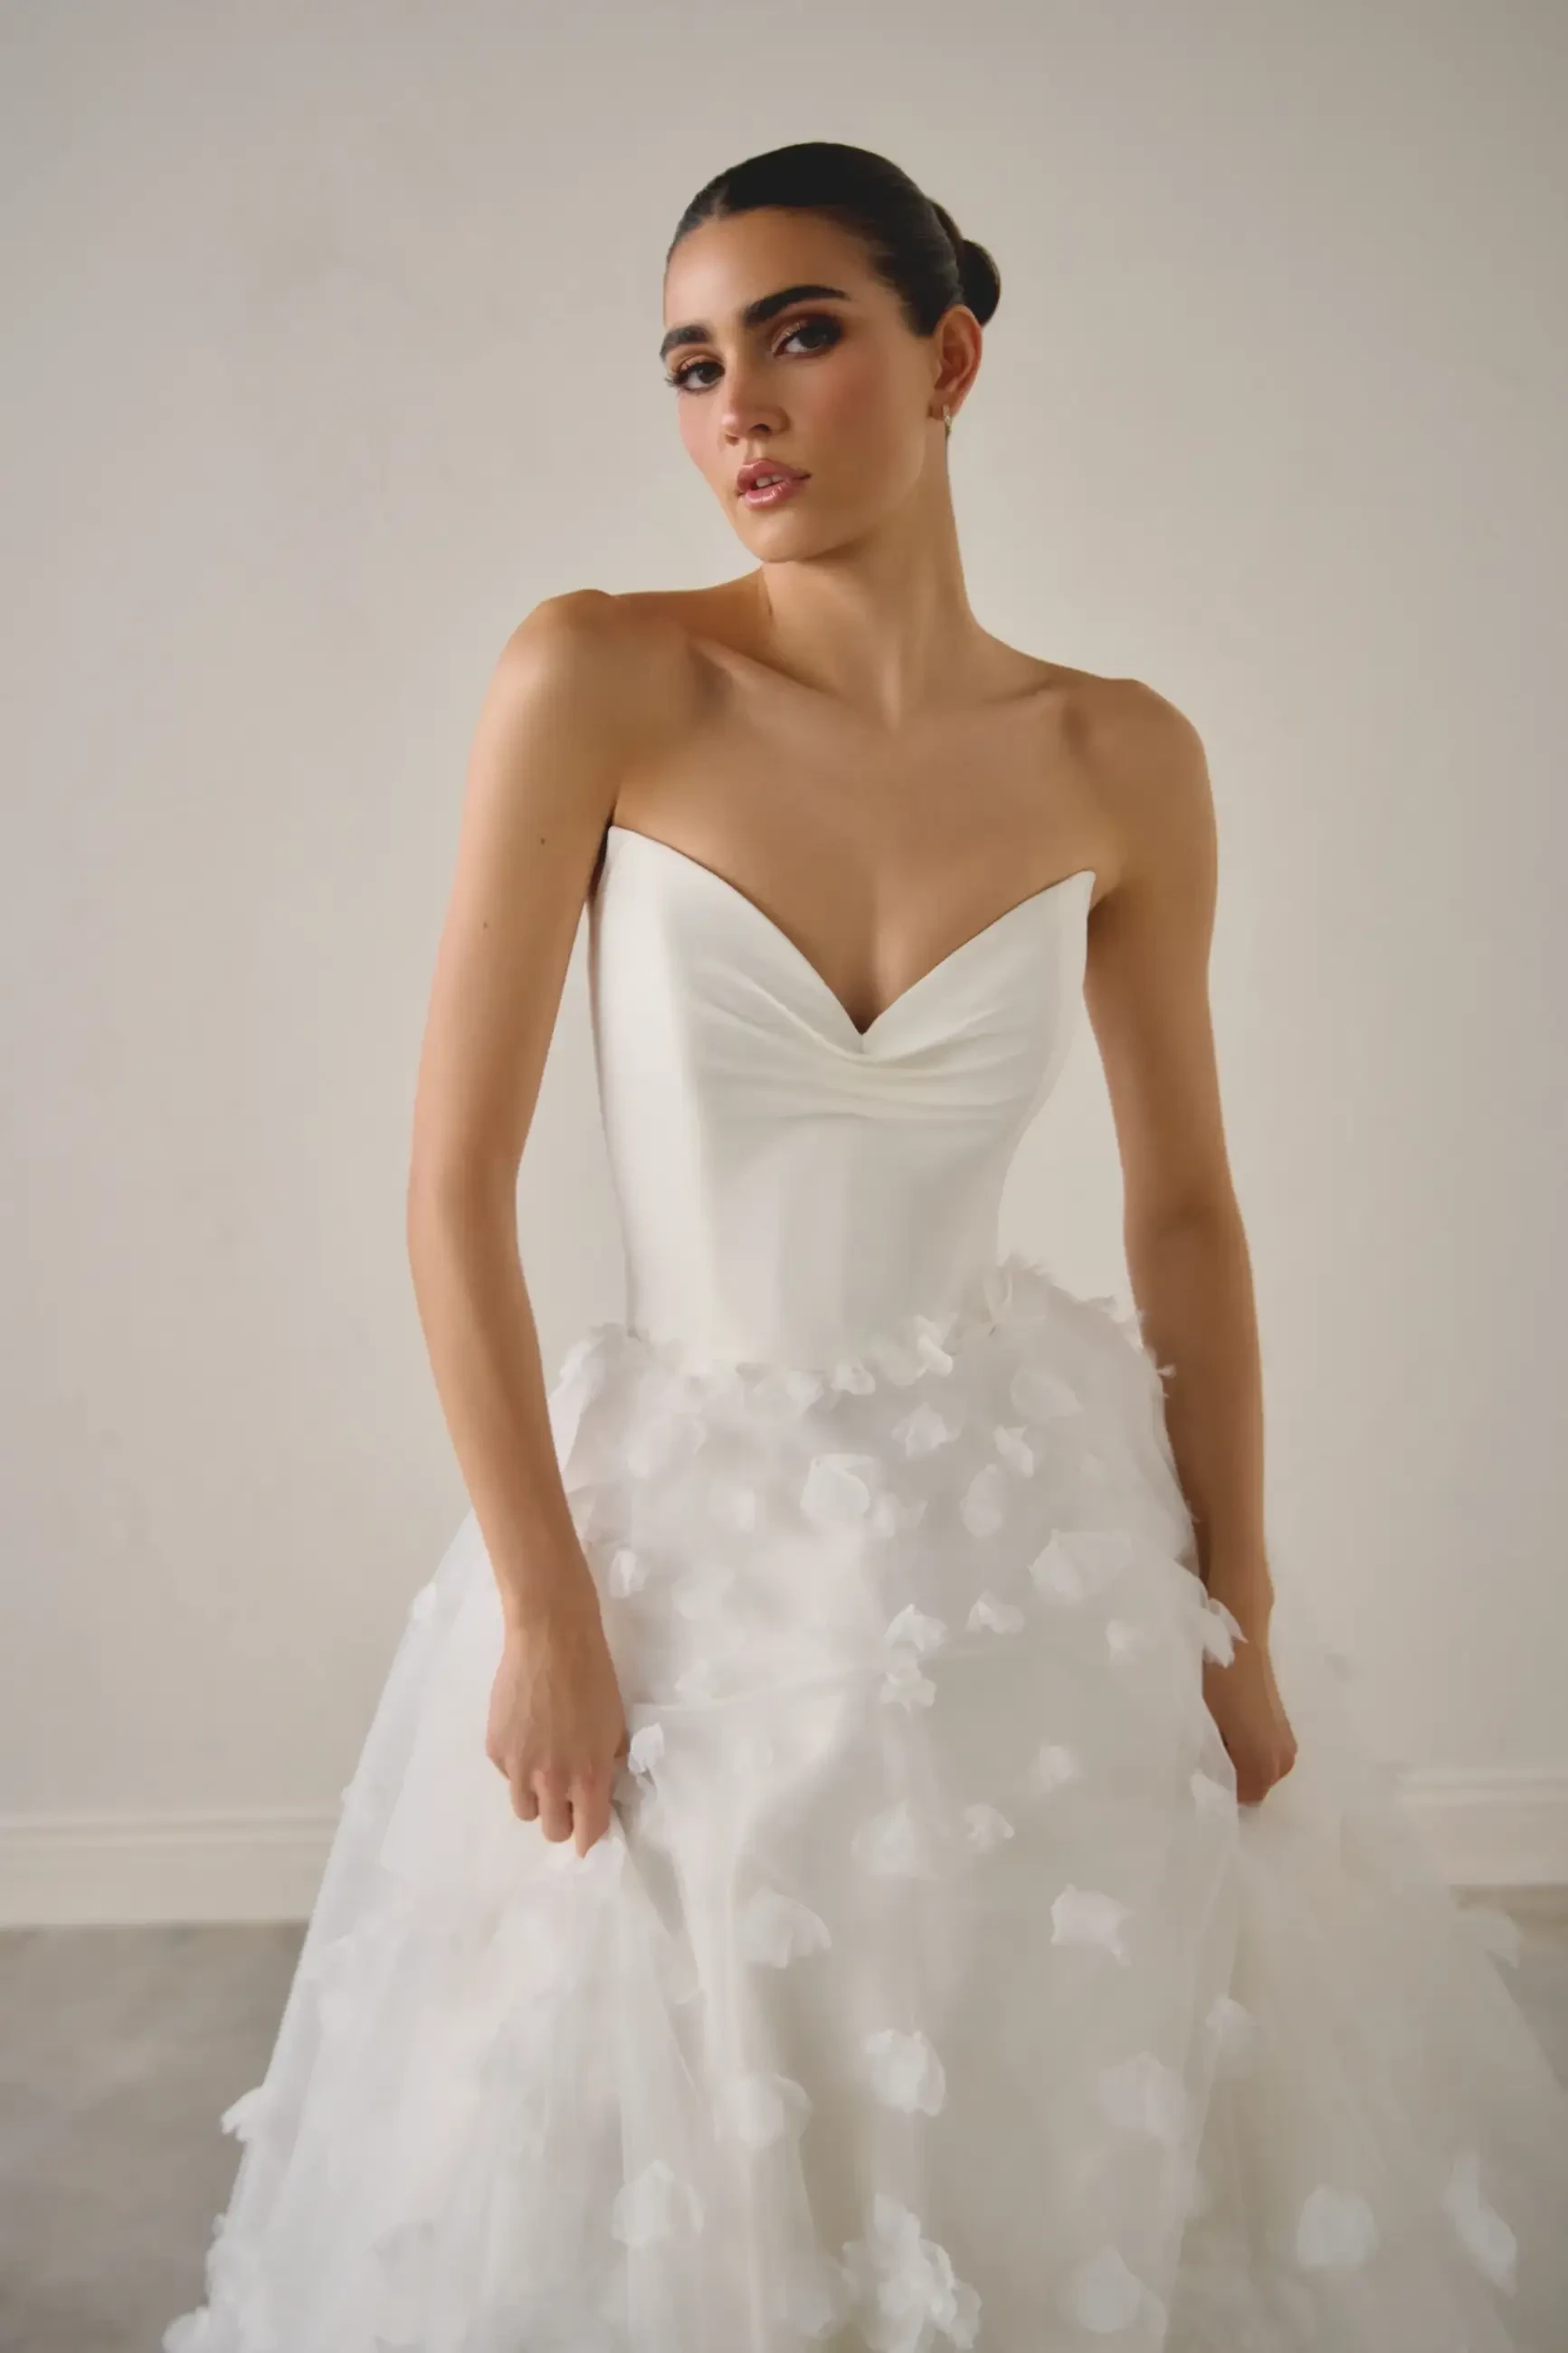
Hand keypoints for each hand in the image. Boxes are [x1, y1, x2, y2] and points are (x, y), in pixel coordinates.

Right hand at [485, 1587, 629, 1856]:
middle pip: (551, 1829)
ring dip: (536, 1799)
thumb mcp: (616, 1723)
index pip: (587, 1831)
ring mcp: (519, 1767)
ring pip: (523, 1809)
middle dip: (561, 1820)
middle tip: (566, 1799)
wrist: (551, 1640)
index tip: (587, 1838)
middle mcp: (552, 1780)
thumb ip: (608, 1761)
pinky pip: (507, 1775)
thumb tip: (603, 1781)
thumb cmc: (593, 1676)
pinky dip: (517, 1767)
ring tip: (543, 1771)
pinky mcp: (495, 1748)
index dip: (588, 1839)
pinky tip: (526, 1737)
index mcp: (588, 1775)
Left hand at [1203, 1627, 1297, 1806]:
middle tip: (1198, 1750)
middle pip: (1248, 1786)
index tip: (1193, 1771)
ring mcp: (1287, 1743)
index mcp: (1264, 1767)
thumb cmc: (1218, 1678)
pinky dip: (1241, 1745)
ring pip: (1253, 1768)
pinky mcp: (1284, 1726)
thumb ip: (1202, 1761)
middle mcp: (1284, 1762)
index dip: (1212, 1789)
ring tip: (1209, 1733)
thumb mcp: (1201, 1721)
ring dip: (1233, 1758)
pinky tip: (1223, 1723)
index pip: (1237, 1801)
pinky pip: (1259, 1751)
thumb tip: (1195, 1781)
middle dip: (1224, 1775)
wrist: (1241, 1632)